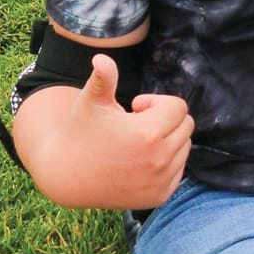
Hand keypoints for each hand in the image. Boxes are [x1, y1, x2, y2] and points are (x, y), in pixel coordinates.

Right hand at [63, 56, 193, 209]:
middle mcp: (159, 160)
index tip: (134, 108)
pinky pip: (179, 169)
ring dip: (167, 139)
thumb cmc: (80, 130)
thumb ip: (103, 78)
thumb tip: (101, 57)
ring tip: (136, 143)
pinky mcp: (159, 196)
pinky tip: (140, 160)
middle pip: (186, 125)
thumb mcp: (91, 101)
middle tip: (135, 125)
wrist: (67, 175)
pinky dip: (167, 161)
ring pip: (184, 147)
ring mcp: (160, 181)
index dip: (155, 103)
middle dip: (164, 119)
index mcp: (148, 134)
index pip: (178, 107)